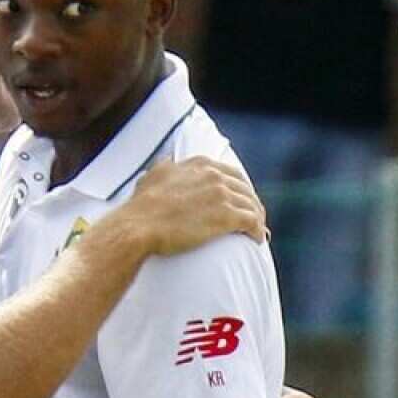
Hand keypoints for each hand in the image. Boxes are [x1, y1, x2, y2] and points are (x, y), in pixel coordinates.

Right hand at [121, 157, 266, 255]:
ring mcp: (222, 195)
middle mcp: (214, 175)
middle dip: (252, 203)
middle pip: (245, 188)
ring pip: (252, 205)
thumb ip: (164, 165)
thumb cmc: (141, 206)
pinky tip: (258, 239)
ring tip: (258, 231)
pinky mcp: (226, 216)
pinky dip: (258, 231)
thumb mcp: (152, 175)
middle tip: (254, 217)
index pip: (231, 173)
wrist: (138, 226)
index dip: (240, 187)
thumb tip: (168, 159)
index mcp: (199, 164)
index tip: (240, 199)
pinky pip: (252, 222)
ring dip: (258, 219)